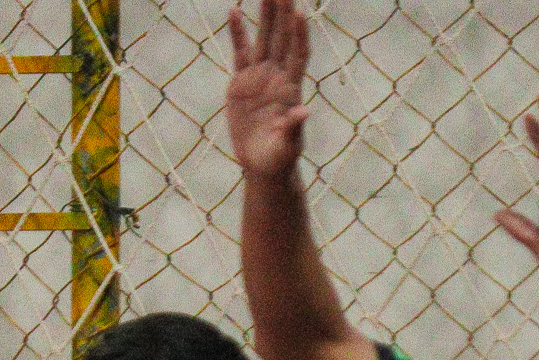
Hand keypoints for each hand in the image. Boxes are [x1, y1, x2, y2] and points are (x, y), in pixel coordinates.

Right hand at [225, 0, 309, 177]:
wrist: (262, 165)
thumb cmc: (280, 158)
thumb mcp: (288, 147)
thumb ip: (294, 128)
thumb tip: (304, 112)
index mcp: (290, 89)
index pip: (298, 54)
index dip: (299, 34)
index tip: (299, 13)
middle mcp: (277, 77)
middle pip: (282, 39)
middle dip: (283, 14)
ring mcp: (259, 77)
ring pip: (263, 39)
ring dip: (265, 15)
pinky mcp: (242, 82)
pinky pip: (240, 52)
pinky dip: (237, 33)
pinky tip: (234, 11)